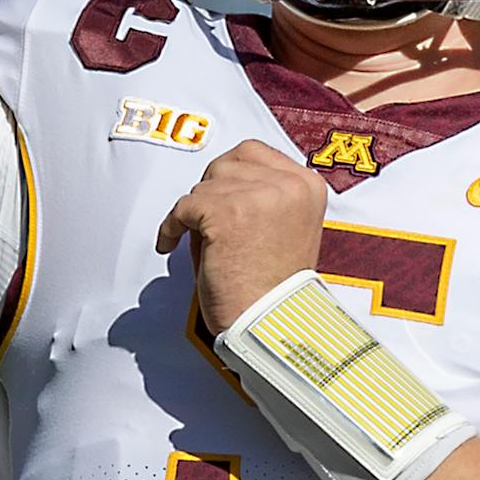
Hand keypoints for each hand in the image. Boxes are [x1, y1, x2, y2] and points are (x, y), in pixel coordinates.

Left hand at [156, 140, 326, 332]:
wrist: (271, 325)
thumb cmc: (274, 292)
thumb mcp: (285, 230)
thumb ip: (262, 200)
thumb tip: (218, 184)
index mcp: (308, 186)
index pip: (255, 154)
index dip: (230, 176)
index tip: (218, 194)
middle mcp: (288, 184)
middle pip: (227, 163)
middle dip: (212, 191)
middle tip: (204, 219)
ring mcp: (258, 194)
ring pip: (204, 185)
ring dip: (196, 212)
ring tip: (203, 241)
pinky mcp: (226, 211)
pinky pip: (183, 208)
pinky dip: (171, 227)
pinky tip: (172, 243)